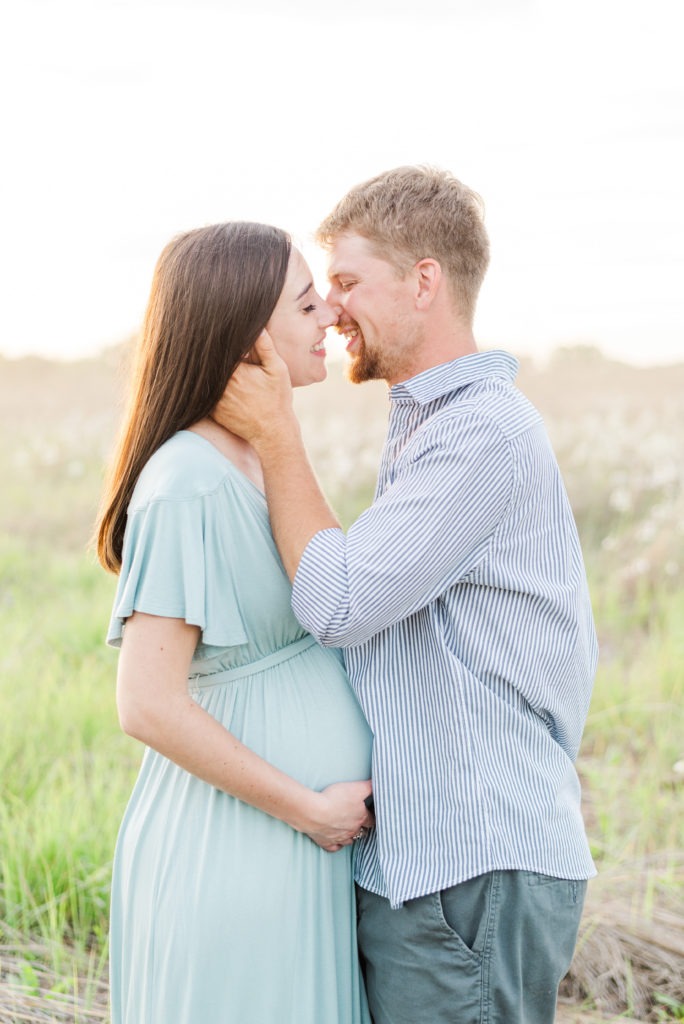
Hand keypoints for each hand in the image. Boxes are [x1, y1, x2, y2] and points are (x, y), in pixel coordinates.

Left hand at [212, 330, 293, 445]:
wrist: (272, 433)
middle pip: (211, 364)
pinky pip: (204, 396)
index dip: (220, 342)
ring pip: (206, 380)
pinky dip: (207, 390)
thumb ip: (265, 346)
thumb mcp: (276, 369)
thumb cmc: (277, 399)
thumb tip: (257, 325)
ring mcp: (214, 399)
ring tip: (208, 364)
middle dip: (213, 356)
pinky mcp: (212, 412)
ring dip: (207, 372)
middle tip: (210, 346)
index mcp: (235, 370)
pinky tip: (215, 386)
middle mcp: (220, 384)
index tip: (220, 334)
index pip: (220, 349)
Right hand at [304, 780, 374, 852]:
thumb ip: (369, 787)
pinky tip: (336, 841)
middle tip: (360, 821)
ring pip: (349, 840)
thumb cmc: (335, 798)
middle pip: (362, 831)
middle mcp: (352, 830)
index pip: (372, 820)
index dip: (372, 816)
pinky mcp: (327, 843)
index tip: (371, 813)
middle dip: (362, 827)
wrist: (314, 812)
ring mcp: (340, 838)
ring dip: (350, 835)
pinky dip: (336, 845)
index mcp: (361, 818)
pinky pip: (335, 847)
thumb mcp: (356, 788)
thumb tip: (380, 785)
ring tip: (349, 830)